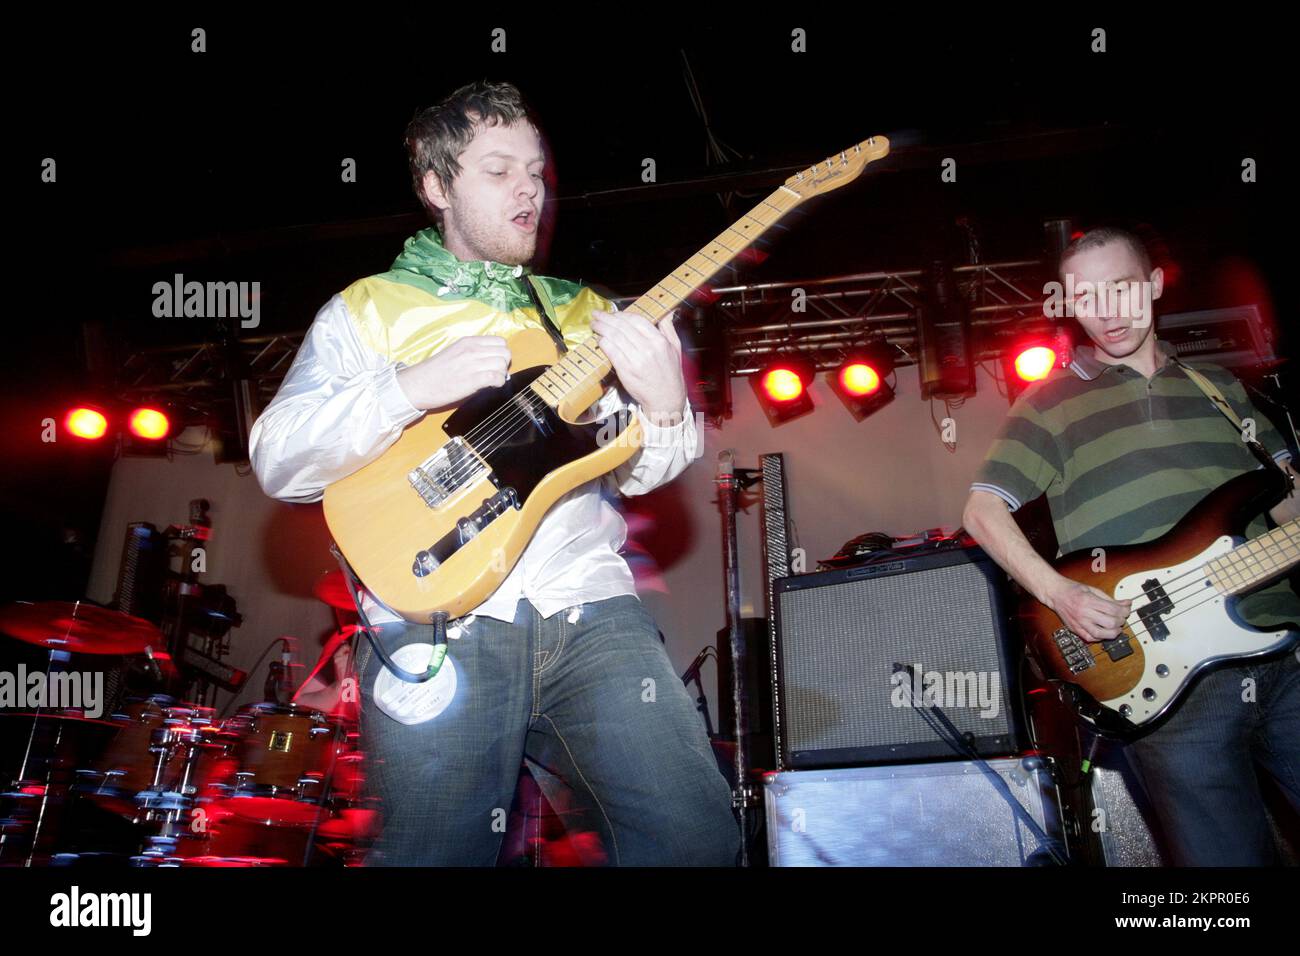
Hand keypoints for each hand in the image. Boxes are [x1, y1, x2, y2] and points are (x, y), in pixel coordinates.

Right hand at [396, 335, 510, 410]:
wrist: (418, 384)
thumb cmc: (434, 371)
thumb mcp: (454, 352)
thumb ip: (473, 352)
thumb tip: (491, 359)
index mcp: (468, 342)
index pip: (500, 341)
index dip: (501, 353)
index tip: (495, 362)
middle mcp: (472, 350)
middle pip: (505, 352)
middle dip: (504, 364)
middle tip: (495, 373)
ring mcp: (472, 364)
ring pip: (502, 365)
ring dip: (501, 374)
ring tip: (491, 381)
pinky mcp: (472, 380)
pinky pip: (497, 377)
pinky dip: (498, 383)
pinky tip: (490, 386)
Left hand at [590, 310, 686, 425]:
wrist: (666, 398)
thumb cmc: (670, 374)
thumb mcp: (676, 348)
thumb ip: (669, 328)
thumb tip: (666, 313)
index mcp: (659, 341)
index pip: (637, 320)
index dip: (622, 315)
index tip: (614, 313)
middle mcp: (648, 349)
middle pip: (622, 327)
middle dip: (607, 318)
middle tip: (597, 314)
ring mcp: (636, 360)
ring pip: (615, 337)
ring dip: (602, 328)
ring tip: (594, 324)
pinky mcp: (626, 371)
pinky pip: (611, 352)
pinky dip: (604, 343)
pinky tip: (599, 339)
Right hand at [1045, 576, 1131, 642]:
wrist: (1055, 593)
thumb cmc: (1072, 589)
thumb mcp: (1093, 590)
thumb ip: (1110, 599)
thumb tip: (1126, 603)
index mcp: (1088, 600)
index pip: (1113, 610)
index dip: (1124, 611)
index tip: (1126, 610)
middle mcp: (1083, 613)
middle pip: (1110, 622)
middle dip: (1121, 621)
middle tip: (1122, 618)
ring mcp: (1079, 622)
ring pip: (1101, 634)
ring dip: (1113, 633)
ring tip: (1116, 628)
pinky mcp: (1075, 629)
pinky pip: (1090, 638)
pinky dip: (1100, 637)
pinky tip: (1104, 632)